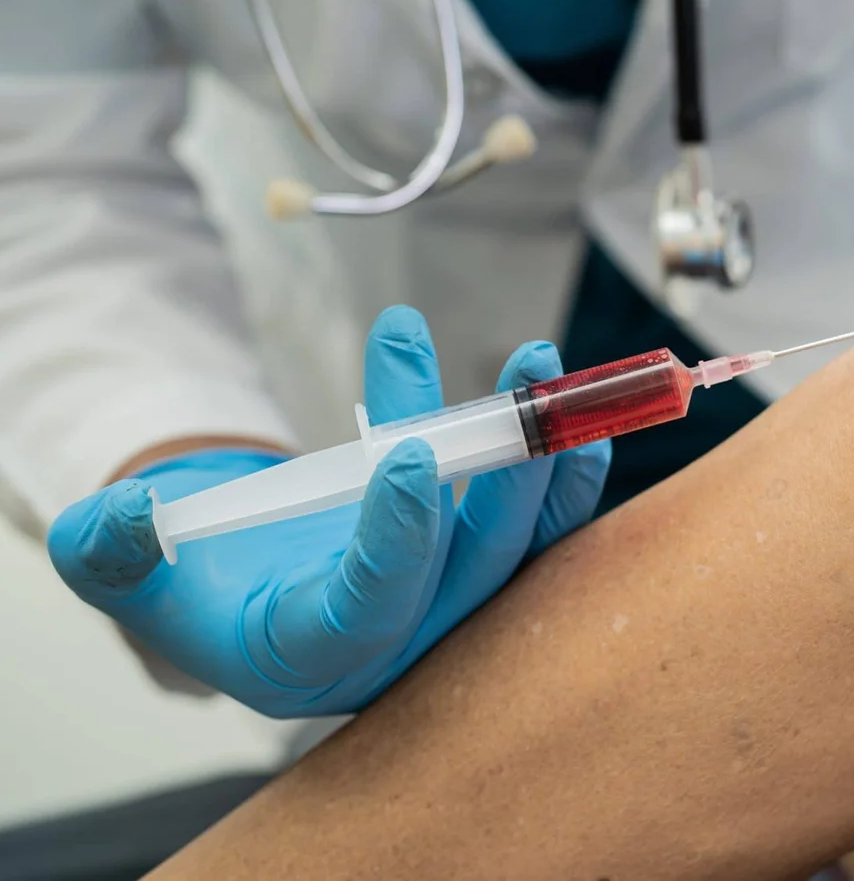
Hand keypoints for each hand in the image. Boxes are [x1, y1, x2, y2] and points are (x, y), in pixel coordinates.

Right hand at [47, 306, 609, 716]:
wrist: (229, 572)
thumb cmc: (176, 568)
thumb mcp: (114, 559)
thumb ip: (110, 547)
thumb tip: (140, 512)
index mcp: (299, 657)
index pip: (363, 613)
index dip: (392, 542)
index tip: (407, 454)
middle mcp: (388, 648)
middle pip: (465, 575)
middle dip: (499, 479)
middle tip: (517, 386)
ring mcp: (438, 613)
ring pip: (514, 551)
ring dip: (539, 462)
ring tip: (539, 365)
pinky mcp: (468, 575)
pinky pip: (533, 537)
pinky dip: (556, 482)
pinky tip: (573, 424)